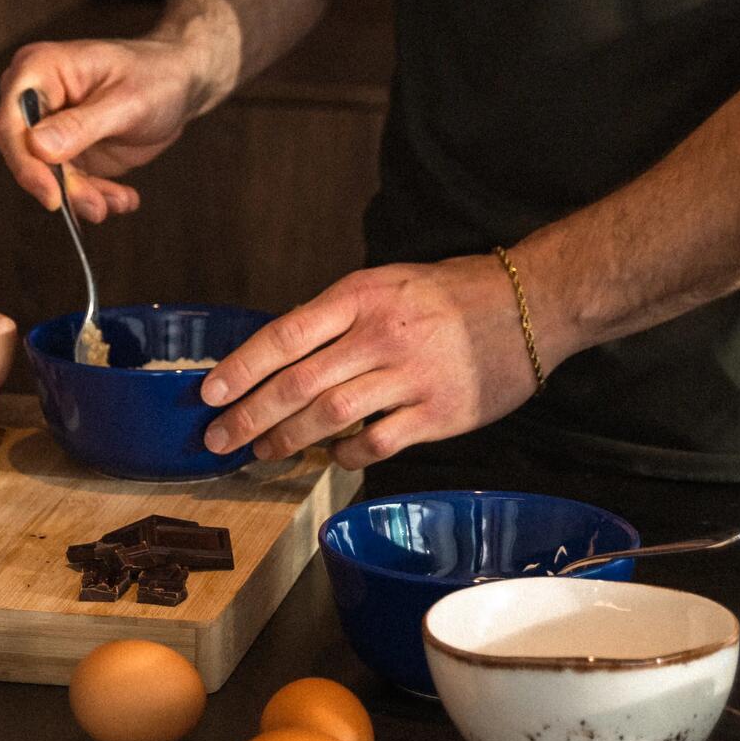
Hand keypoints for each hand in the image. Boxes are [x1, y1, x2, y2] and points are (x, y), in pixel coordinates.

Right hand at [0, 34, 207, 219]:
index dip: (25, 162)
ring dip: (83, 197)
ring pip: (47, 177)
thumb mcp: (126, 101)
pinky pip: (69, 184)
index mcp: (39, 69)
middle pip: (24, 155)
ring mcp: (49, 127)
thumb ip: (81, 124)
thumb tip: (37, 147)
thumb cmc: (155, 76)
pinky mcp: (66, 152)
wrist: (180, 84)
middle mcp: (36, 98)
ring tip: (118, 200)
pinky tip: (122, 198)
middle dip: (61, 186)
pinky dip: (95, 196)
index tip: (52, 194)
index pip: (11, 122)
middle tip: (96, 205)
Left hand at [199, 256, 535, 467]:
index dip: (241, 367)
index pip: (285, 335)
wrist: (531, 305)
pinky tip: (331, 457)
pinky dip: (346, 455)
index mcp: (362, 297)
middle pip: (298, 384)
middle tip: (217, 437)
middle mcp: (382, 335)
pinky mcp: (438, 414)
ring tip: (260, 452)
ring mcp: (411, 377)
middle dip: (249, 415)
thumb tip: (281, 355)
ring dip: (286, 440)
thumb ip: (338, 317)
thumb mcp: (388, 283)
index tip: (209, 391)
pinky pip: (377, 443)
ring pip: (330, 417)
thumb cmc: (451, 293)